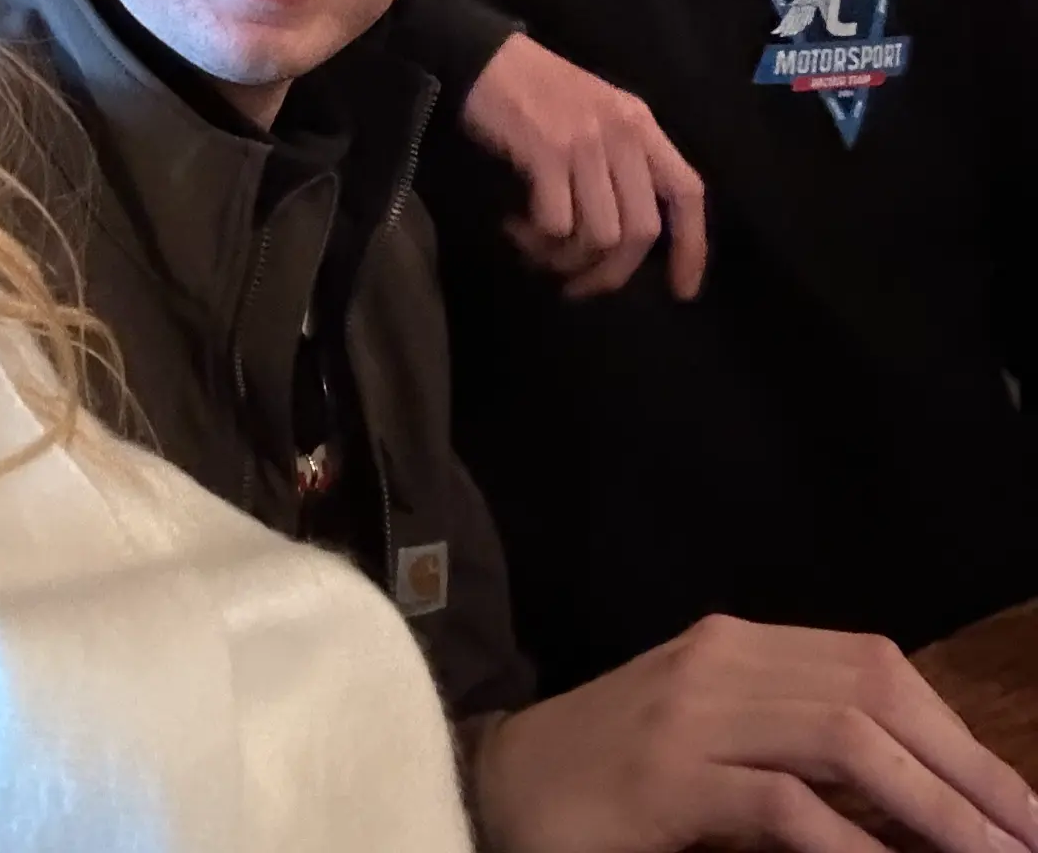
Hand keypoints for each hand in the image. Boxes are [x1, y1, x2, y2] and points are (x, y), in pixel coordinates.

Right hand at [460, 32, 705, 298]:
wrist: (484, 58)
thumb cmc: (539, 89)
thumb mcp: (599, 114)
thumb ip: (622, 161)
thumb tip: (628, 238)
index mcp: (641, 125)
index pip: (687, 192)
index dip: (692, 247)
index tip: (681, 290)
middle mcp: (623, 134)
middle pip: (641, 230)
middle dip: (610, 273)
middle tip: (577, 286)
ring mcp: (586, 142)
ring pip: (600, 235)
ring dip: (566, 259)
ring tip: (537, 249)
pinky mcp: (547, 152)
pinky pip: (556, 224)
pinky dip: (535, 240)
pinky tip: (514, 227)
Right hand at [472, 615, 1037, 852]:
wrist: (494, 787)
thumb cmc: (610, 781)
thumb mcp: (713, 747)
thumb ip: (796, 753)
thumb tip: (916, 798)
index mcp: (737, 645)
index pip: (874, 665)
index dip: (955, 732)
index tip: (1015, 803)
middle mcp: (721, 660)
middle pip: (875, 690)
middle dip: (967, 770)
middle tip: (1029, 839)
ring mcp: (691, 714)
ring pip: (844, 737)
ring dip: (934, 808)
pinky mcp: (666, 777)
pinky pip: (783, 804)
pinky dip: (852, 843)